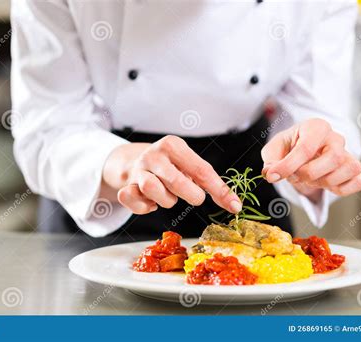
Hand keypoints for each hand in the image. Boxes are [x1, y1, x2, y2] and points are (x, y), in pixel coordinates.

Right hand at [102, 135, 241, 213]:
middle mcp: (153, 154)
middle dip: (190, 195)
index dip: (219, 190)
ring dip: (166, 201)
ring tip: (168, 196)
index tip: (233, 206)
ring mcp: (137, 169)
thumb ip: (211, 183)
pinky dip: (144, 207)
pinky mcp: (125, 185)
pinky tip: (151, 202)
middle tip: (193, 197)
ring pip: (153, 190)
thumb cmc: (170, 166)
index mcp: (173, 145)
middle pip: (176, 181)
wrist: (134, 162)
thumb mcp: (190, 166)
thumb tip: (235, 205)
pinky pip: (133, 200)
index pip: (201, 170)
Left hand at [261, 118, 360, 199]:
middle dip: (309, 173)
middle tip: (295, 176)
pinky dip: (341, 189)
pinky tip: (324, 185)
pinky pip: (358, 182)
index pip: (306, 148)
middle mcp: (335, 138)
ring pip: (349, 169)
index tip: (272, 176)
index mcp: (316, 127)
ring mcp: (348, 153)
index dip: (287, 166)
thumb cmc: (289, 147)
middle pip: (334, 158)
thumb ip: (270, 160)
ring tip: (309, 179)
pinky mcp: (354, 170)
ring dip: (325, 182)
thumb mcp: (274, 149)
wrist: (302, 152)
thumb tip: (270, 173)